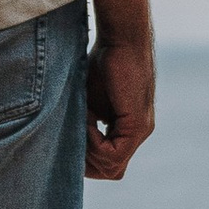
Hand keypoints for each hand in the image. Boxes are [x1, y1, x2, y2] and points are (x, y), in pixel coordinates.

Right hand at [85, 21, 154, 180]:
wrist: (121, 37)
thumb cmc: (102, 61)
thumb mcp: (89, 100)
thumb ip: (85, 122)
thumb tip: (67, 145)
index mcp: (128, 128)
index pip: (109, 162)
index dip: (87, 159)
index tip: (69, 141)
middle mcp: (138, 133)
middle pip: (112, 171)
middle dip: (87, 163)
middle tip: (69, 141)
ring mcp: (140, 131)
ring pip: (113, 168)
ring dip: (88, 151)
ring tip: (78, 124)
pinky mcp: (138, 124)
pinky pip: (114, 153)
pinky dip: (93, 144)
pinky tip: (85, 122)